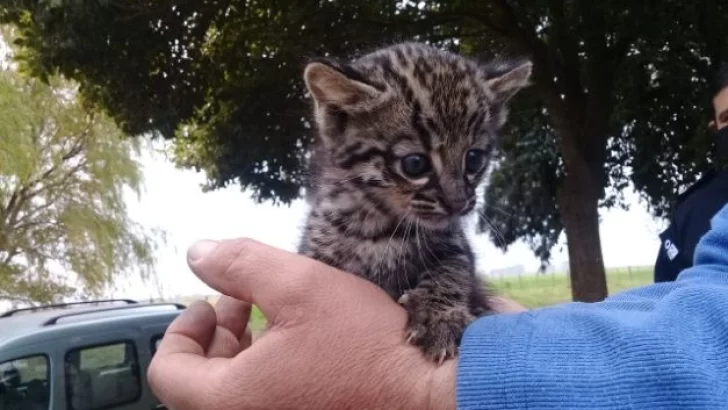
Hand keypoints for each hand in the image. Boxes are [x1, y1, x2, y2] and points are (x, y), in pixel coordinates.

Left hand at [148, 238, 459, 409]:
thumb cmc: (368, 349)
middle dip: (215, 337)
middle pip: (198, 386)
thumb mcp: (301, 287)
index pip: (168, 370)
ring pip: (231, 397)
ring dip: (239, 356)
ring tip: (271, 321)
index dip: (183, 328)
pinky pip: (263, 405)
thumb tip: (199, 252)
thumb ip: (242, 265)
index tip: (210, 301)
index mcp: (230, 400)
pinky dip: (265, 377)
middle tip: (241, 304)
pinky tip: (296, 349)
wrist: (428, 396)